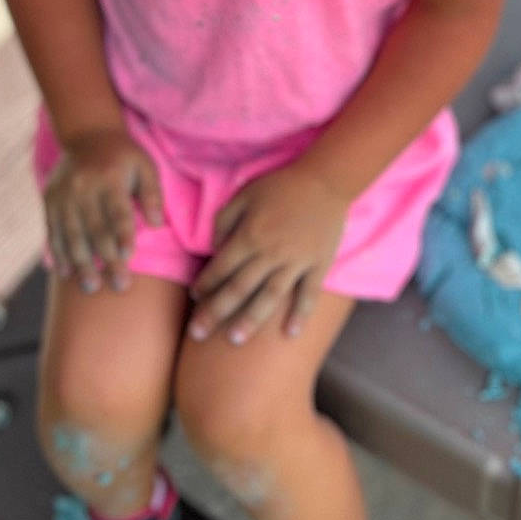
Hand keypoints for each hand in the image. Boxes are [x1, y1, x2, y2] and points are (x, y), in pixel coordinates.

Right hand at [43, 127, 163, 294]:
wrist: (87, 135)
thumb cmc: (123, 157)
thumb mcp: (145, 166)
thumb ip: (153, 194)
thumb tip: (157, 224)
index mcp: (109, 178)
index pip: (117, 211)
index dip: (123, 234)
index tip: (129, 256)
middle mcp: (83, 187)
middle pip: (95, 229)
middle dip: (107, 260)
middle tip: (120, 285)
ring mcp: (63, 195)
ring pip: (71, 235)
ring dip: (81, 264)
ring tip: (91, 287)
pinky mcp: (49, 201)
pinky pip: (53, 231)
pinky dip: (59, 253)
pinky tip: (67, 273)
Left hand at [186, 164, 348, 344]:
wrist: (326, 179)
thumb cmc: (281, 186)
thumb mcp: (245, 194)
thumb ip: (224, 221)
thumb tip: (214, 249)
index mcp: (249, 235)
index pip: (220, 268)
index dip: (204, 284)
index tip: (194, 298)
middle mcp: (270, 253)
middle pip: (238, 289)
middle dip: (215, 312)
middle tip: (197, 334)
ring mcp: (296, 261)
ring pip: (269, 297)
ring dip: (250, 320)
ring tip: (235, 340)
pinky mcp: (318, 264)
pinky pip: (308, 294)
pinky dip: (300, 314)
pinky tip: (291, 334)